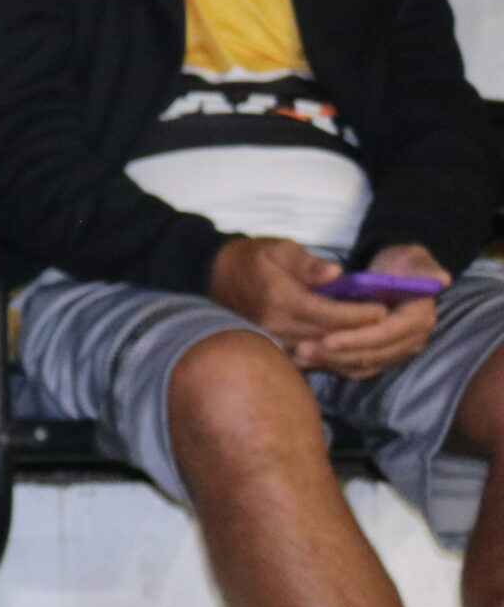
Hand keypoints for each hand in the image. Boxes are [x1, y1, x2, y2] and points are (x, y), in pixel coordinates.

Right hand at [206, 236, 441, 378]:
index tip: (385, 309)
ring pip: (321, 351)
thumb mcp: (280, 249)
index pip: (331, 315)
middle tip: (391, 326)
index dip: (360, 314)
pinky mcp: (274, 346)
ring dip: (349, 346)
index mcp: (282, 300)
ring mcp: (275, 339)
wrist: (215, 276)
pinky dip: (332, 354)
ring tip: (375, 337)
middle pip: (330, 337)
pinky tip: (349, 347)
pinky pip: (309, 357)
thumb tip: (336, 274)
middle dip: (362, 333)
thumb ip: (308, 263)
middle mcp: (277, 325)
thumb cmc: (252, 258)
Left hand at [300, 243, 448, 378]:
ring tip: (299, 355)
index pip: (387, 334)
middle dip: (337, 354)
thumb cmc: (401, 262)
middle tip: (303, 349)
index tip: (328, 339)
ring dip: (330, 363)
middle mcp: (411, 340)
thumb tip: (441, 278)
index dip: (359, 338)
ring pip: (361, 365)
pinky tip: (304, 360)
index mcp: (420, 318)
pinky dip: (330, 365)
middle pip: (373, 355)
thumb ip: (424, 268)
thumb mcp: (411, 258)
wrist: (396, 273)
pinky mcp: (379, 357)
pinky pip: (354, 367)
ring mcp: (395, 352)